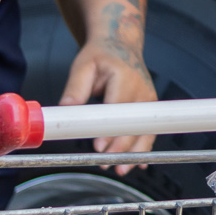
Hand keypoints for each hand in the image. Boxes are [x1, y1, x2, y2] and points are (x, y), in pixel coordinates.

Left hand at [60, 39, 156, 175]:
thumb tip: (65, 109)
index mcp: (125, 77)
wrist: (121, 46)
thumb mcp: (83, 65)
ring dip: (135, 152)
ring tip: (121, 168)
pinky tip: (139, 163)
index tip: (99, 146)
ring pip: (146, 132)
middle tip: (106, 162)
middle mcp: (142, 90)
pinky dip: (143, 148)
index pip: (119, 109)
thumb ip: (75, 87)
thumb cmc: (102, 55)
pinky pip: (149, 132)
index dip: (110, 130)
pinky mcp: (150, 109)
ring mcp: (149, 101)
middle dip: (121, 147)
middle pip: (135, 125)